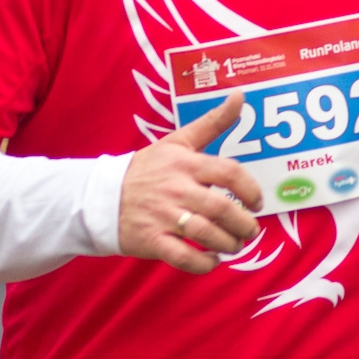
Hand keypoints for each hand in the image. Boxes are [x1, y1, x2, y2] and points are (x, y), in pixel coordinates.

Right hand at [119, 92, 263, 273]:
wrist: (101, 196)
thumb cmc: (147, 168)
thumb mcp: (177, 141)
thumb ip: (212, 122)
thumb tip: (240, 94)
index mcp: (185, 163)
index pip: (229, 172)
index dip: (250, 189)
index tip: (257, 202)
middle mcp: (176, 188)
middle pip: (221, 208)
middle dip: (243, 224)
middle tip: (250, 231)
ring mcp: (163, 215)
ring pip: (206, 234)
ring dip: (228, 244)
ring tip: (234, 246)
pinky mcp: (151, 240)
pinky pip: (183, 257)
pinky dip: (203, 264)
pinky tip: (211, 261)